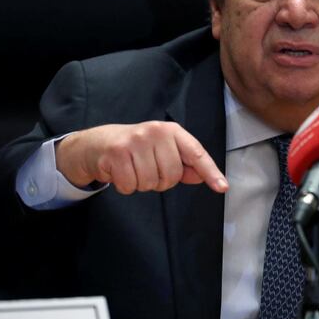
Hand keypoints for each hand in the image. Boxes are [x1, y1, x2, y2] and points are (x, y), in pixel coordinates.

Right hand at [55, 121, 228, 194]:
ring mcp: (136, 141)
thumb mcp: (161, 151)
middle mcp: (155, 132)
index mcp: (171, 131)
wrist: (96, 143)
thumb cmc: (135, 149)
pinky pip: (130, 186)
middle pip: (171, 175)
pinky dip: (125, 186)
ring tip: (132, 169)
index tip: (222, 187)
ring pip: (150, 183)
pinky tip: (120, 173)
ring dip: (141, 184)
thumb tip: (202, 176)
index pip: (196, 153)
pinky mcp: (117, 153)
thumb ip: (183, 164)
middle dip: (159, 181)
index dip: (210, 172)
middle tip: (146, 169)